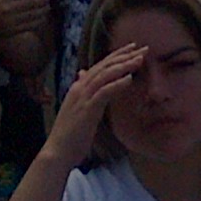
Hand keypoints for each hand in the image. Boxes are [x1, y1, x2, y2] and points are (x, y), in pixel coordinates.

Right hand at [0, 0, 49, 47]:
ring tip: (47, 8)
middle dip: (41, 1)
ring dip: (42, 11)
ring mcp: (11, 20)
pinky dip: (39, 21)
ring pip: (32, 15)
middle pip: (30, 3)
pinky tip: (43, 18)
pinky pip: (30, 25)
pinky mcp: (14, 30)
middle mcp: (8, 8)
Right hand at [46, 42, 146, 169]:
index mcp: (78, 88)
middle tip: (143, 48)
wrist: (57, 153)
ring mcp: (82, 98)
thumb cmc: (69, 135)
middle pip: (104, 66)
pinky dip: (117, 84)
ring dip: (124, 66)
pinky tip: (130, 79)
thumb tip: (82, 74)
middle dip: (124, 56)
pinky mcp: (87, 109)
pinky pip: (104, 92)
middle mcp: (79, 88)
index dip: (116, 55)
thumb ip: (82, 91)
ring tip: (140, 60)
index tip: (132, 49)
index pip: (99, 66)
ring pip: (105, 75)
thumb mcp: (76, 108)